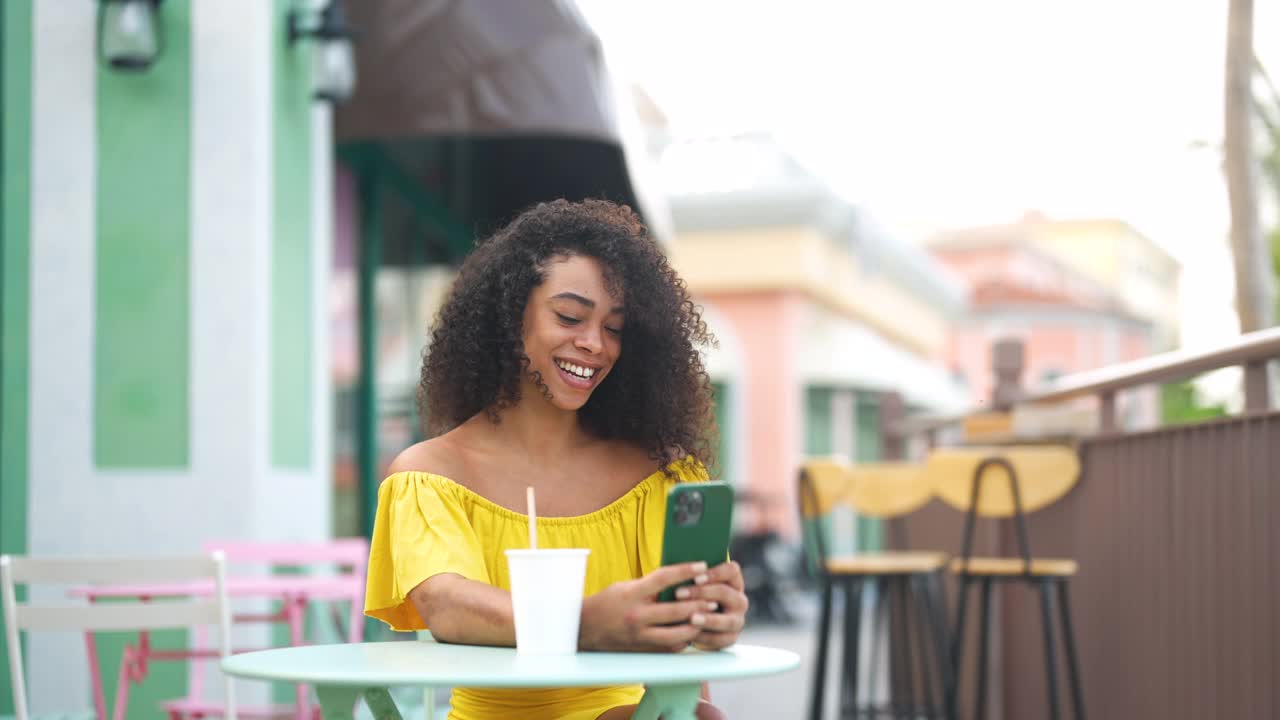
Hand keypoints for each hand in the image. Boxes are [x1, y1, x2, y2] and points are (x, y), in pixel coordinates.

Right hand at [580, 562, 713, 652]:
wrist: (585, 629)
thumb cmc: (607, 603)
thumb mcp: (626, 587)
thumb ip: (650, 586)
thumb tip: (678, 579)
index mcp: (632, 595)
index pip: (663, 578)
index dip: (685, 570)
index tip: (702, 565)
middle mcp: (637, 617)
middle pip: (676, 610)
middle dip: (698, 603)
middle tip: (714, 598)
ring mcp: (641, 636)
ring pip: (678, 634)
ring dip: (696, 624)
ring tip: (707, 616)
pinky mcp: (644, 650)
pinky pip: (671, 647)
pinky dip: (684, 639)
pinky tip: (693, 630)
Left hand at [672, 560, 746, 650]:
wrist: (692, 621)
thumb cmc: (690, 594)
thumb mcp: (691, 583)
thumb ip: (690, 576)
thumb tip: (675, 570)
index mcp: (733, 581)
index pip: (732, 570)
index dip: (715, 573)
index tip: (696, 578)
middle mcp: (739, 600)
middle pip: (726, 593)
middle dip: (702, 593)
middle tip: (679, 594)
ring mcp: (737, 619)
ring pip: (728, 620)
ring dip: (709, 619)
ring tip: (691, 618)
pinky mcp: (731, 637)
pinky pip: (722, 639)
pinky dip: (706, 637)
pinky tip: (691, 635)